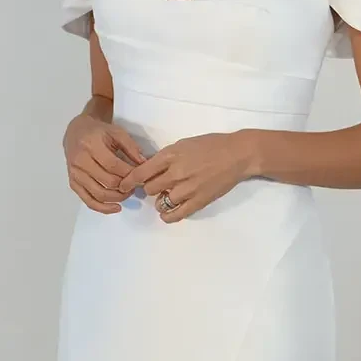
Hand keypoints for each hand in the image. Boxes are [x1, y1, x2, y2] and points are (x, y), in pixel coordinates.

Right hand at [63, 114, 147, 213]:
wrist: (76, 131)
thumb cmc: (99, 131)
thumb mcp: (116, 132)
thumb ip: (131, 147)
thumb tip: (144, 164)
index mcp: (91, 145)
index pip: (113, 165)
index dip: (129, 174)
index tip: (140, 176)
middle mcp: (80, 160)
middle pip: (107, 181)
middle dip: (125, 186)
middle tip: (135, 185)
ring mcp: (75, 173)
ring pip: (98, 194)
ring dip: (117, 198)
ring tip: (128, 194)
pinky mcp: (73, 183)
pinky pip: (88, 200)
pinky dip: (102, 208)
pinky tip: (116, 207)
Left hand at [115, 130, 255, 221]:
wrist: (237, 154)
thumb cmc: (211, 145)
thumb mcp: (184, 144)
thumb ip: (166, 157)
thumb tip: (149, 169)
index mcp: (171, 155)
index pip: (142, 172)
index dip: (129, 181)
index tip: (123, 186)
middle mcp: (176, 173)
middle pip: (150, 188)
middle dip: (150, 188)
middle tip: (156, 186)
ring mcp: (188, 189)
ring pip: (161, 202)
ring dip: (160, 201)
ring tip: (167, 196)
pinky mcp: (199, 201)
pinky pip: (176, 214)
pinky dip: (168, 216)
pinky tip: (167, 213)